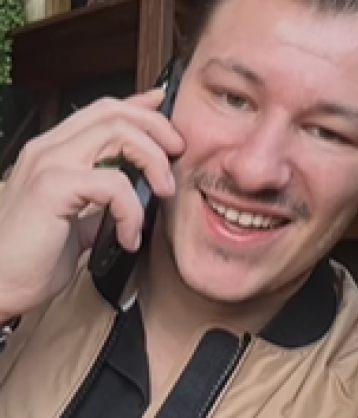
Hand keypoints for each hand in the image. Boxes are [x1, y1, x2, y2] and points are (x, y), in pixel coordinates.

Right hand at [0, 90, 183, 318]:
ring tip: (163, 192)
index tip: (164, 108)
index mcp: (53, 152)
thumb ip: (99, 200)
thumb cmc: (33, 258)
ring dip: (153, 160)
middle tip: (178, 153)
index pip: (100, 111)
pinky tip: (129, 236)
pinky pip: (114, 183)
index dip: (138, 106)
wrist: (0, 286)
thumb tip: (133, 195)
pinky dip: (133, 210)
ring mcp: (49, 165)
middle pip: (113, 112)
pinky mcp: (53, 187)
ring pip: (118, 133)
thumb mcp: (76, 220)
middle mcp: (48, 149)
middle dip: (156, 127)